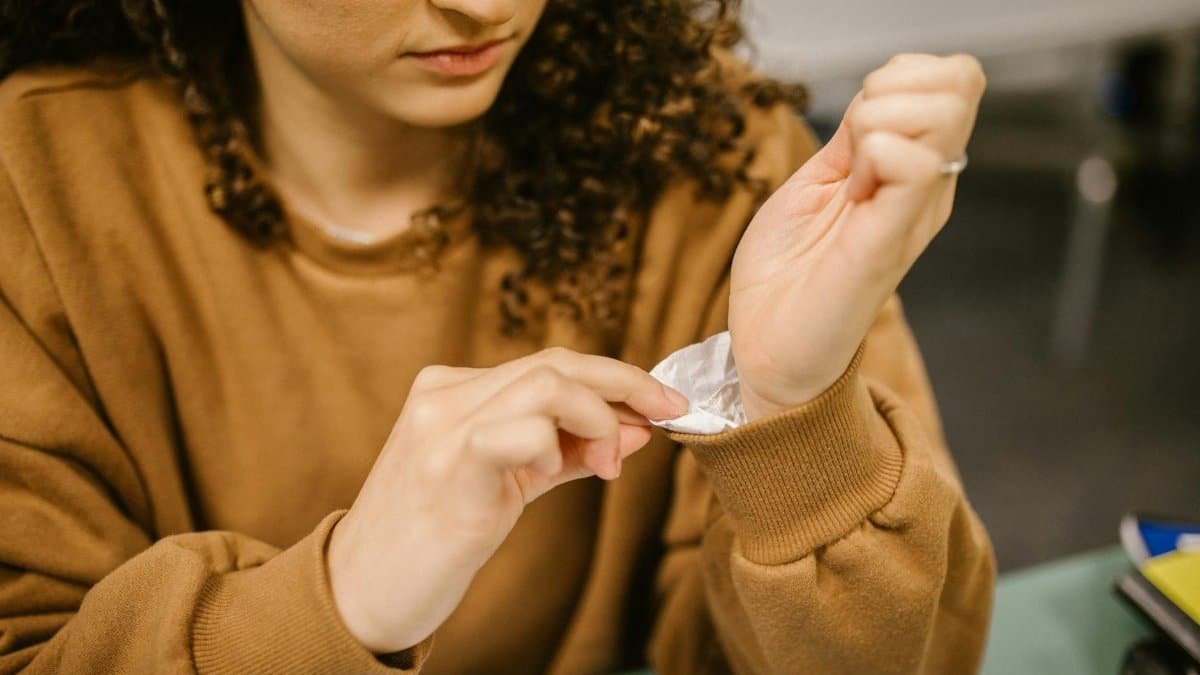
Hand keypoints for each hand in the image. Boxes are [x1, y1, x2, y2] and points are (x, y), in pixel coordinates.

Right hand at [326, 349, 688, 653]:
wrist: (361, 592)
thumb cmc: (433, 539)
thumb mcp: (507, 483)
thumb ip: (569, 452)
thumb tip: (639, 428)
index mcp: (453, 389)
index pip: (551, 363)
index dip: (616, 378)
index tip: (662, 402)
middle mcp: (444, 394)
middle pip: (557, 361)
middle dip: (627, 383)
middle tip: (668, 413)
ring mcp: (441, 425)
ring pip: (548, 383)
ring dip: (599, 420)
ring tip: (607, 465)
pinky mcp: (448, 463)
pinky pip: (523, 429)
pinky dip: (558, 446)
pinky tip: (557, 474)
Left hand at [729, 53, 985, 418]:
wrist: (770, 344)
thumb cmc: (788, 270)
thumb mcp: (817, 180)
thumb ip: (853, 137)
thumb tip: (880, 88)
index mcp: (914, 169)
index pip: (949, 77)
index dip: (897, 77)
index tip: (852, 134)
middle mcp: (929, 186)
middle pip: (958, 81)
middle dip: (889, 89)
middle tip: (851, 152)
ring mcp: (917, 209)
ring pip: (943, 108)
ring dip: (877, 120)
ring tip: (849, 177)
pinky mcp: (892, 237)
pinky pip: (914, 161)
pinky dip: (872, 153)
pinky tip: (851, 193)